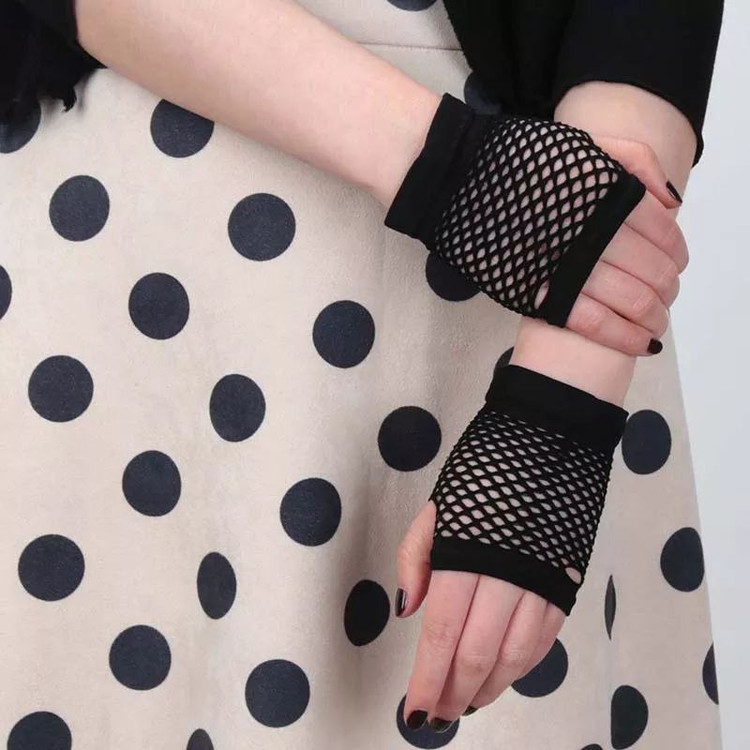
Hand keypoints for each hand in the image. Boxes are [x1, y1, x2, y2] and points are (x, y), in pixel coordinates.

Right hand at [384, 93, 688, 356]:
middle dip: (666, 290)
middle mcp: (596, 231)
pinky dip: (622, 337)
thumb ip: (636, 162)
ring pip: (631, 301)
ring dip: (652, 317)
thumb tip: (670, 203)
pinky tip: (638, 344)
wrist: (459, 181)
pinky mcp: (541, 293)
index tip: (674, 266)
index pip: (663, 234)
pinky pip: (594, 323)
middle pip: (653, 271)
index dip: (676, 255)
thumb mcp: (584, 144)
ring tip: (654, 324)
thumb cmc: (519, 161)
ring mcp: (569, 265)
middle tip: (664, 299)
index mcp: (611, 194)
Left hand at [394, 362, 627, 730]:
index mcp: (465, 554)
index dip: (427, 679)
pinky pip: (546, 637)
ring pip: (514, 655)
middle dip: (454, 692)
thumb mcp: (439, 502)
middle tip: (438, 716)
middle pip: (476, 653)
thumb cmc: (486, 464)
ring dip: (490, 686)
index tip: (414, 710)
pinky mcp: (567, 578)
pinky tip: (506, 675)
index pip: (441, 634)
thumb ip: (416, 557)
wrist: (554, 433)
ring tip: (469, 703)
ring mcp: (541, 579)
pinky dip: (524, 665)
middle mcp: (506, 574)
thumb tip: (407, 610)